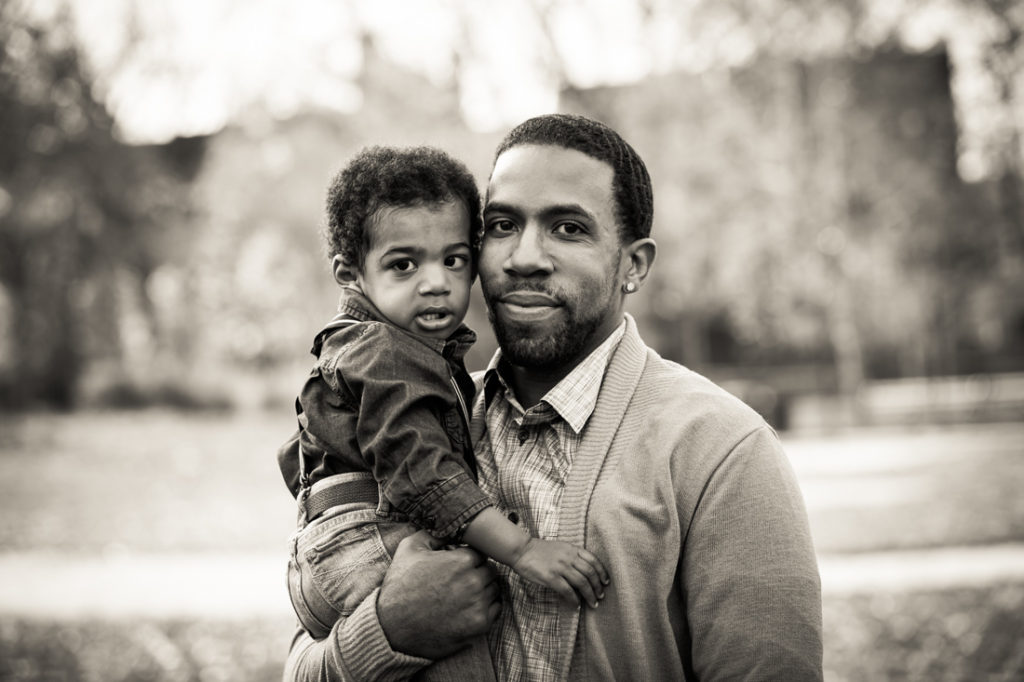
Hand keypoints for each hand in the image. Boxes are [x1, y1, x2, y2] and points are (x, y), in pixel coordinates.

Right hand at [378, 530, 499, 658]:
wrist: (392, 627)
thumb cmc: (400, 586)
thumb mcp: (409, 549)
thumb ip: (432, 533)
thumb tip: (446, 529)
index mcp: (462, 560)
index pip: (480, 553)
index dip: (469, 559)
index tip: (458, 566)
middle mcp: (474, 581)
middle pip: (490, 571)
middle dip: (478, 573)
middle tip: (461, 581)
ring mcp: (478, 605)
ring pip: (494, 590)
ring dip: (484, 590)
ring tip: (464, 595)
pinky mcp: (479, 625)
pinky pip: (495, 610)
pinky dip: (486, 608)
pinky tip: (469, 608)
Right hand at [510, 538, 609, 606]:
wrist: (522, 550)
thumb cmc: (540, 550)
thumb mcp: (560, 547)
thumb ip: (573, 556)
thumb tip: (585, 571)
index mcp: (572, 549)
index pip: (593, 560)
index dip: (602, 572)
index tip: (606, 582)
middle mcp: (569, 557)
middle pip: (590, 573)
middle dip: (598, 586)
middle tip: (600, 595)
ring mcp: (560, 567)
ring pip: (582, 582)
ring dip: (590, 595)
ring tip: (593, 603)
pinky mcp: (551, 577)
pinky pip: (567, 591)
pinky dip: (574, 599)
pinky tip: (576, 604)